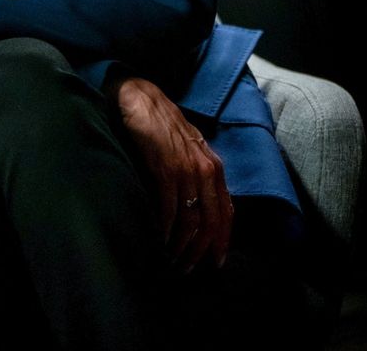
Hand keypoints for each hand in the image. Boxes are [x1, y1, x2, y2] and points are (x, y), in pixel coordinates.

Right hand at [112, 76, 232, 272]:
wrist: (140, 98)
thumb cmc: (162, 124)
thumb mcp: (189, 149)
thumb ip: (198, 173)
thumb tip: (199, 205)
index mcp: (214, 166)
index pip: (226, 213)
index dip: (222, 241)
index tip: (214, 262)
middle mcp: (206, 170)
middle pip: (211, 222)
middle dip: (201, 251)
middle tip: (187, 269)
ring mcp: (186, 169)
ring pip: (191, 220)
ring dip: (182, 245)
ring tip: (172, 259)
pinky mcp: (164, 168)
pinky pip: (170, 208)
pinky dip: (165, 229)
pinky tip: (159, 239)